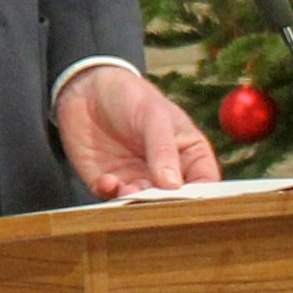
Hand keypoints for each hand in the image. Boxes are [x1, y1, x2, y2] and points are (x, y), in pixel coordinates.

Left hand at [57, 61, 220, 196]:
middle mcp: (166, 173)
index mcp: (189, 154)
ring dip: (137, 203)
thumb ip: (163, 149)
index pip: (205, 182)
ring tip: (129, 190)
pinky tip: (108, 181)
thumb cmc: (131, 96)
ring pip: (144, 204)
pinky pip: (113, 199)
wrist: (87, 88)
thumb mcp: (154, 116)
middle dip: (166, 204)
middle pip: (175, 201)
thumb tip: (172, 186)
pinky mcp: (110, 183)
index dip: (202, 195)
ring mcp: (138, 179)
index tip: (190, 199)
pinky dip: (112, 195)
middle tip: (155, 200)